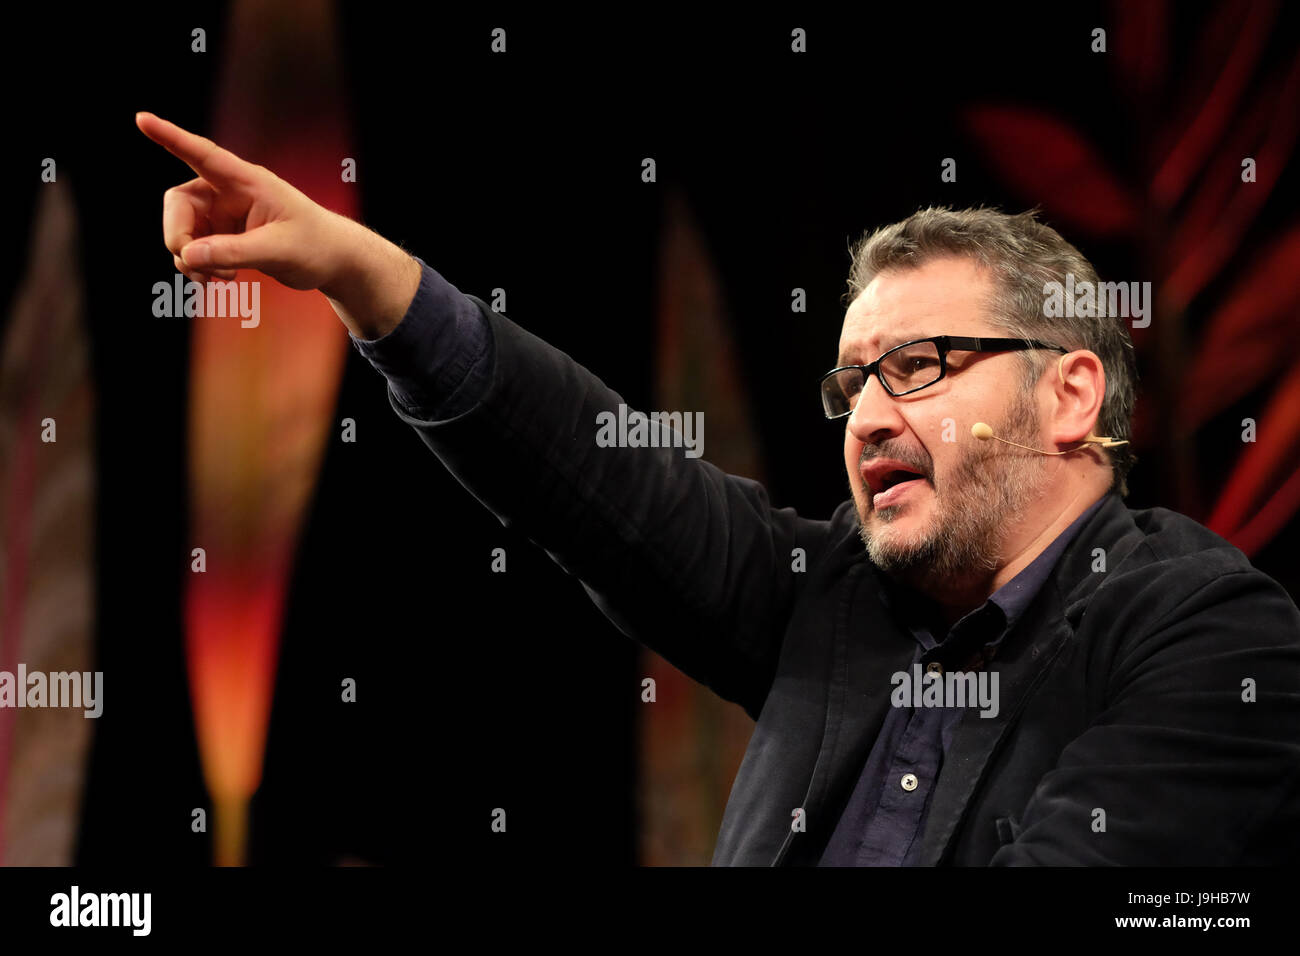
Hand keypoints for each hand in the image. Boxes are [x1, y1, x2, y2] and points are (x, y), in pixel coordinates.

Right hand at [137, 111, 420, 337]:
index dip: (171, 137)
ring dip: (190, 258)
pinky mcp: (224, 238)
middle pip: (179, 204)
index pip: (203, 154)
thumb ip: (234, 252)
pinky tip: (223, 280)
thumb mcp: (278, 250)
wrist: (332, 261)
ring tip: (220, 279)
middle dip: (178, 236)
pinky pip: (194, 250)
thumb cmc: (315, 245)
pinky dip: (199, 267)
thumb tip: (187, 256)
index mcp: (247, 182)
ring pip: (182, 231)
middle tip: (193, 264)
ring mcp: (223, 216)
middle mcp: (229, 194)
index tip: (142, 119)